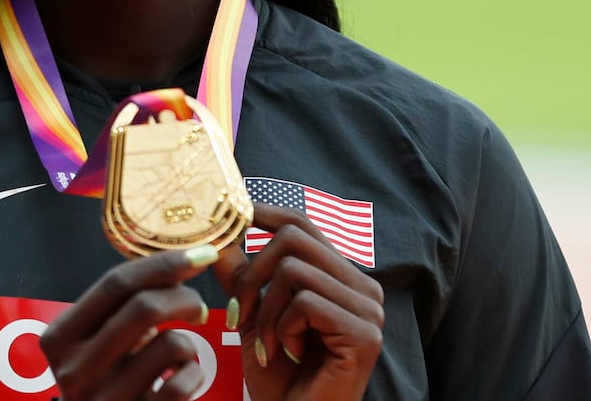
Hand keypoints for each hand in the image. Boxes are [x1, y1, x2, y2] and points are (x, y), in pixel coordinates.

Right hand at [39, 246, 218, 399]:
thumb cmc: (104, 380)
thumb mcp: (95, 342)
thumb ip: (120, 307)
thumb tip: (179, 261)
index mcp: (60, 337)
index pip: (115, 283)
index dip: (164, 263)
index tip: (200, 254)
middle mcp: (75, 369)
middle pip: (144, 307)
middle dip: (185, 297)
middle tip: (198, 307)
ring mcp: (104, 400)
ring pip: (170, 344)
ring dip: (188, 343)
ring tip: (180, 355)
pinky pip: (182, 384)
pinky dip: (194, 375)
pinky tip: (182, 379)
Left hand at [213, 203, 384, 399]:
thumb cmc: (280, 378)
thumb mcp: (254, 318)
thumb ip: (243, 278)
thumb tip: (221, 237)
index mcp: (343, 279)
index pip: (305, 225)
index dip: (266, 213)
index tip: (234, 212)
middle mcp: (364, 288)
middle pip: (295, 237)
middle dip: (252, 272)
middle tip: (237, 311)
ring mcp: (369, 309)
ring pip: (293, 270)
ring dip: (266, 310)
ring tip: (267, 343)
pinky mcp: (364, 333)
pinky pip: (305, 303)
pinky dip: (283, 329)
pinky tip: (290, 353)